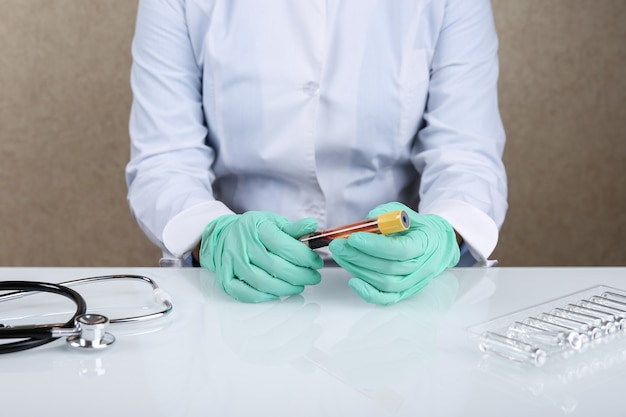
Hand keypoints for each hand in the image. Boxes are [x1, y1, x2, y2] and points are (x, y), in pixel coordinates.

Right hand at [199, 211, 322, 301]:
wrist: (222, 235)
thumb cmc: (252, 230)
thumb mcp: (273, 222)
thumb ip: (293, 228)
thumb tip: (312, 225)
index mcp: (257, 228)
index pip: (285, 246)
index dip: (305, 257)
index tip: (316, 262)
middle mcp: (243, 245)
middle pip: (276, 267)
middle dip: (300, 275)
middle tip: (313, 277)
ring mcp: (233, 263)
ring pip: (263, 282)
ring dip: (286, 288)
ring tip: (299, 286)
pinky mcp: (226, 278)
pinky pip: (246, 293)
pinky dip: (265, 296)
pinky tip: (278, 292)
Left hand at [328, 202, 459, 304]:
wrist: (436, 245)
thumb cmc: (417, 228)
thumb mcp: (404, 213)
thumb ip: (385, 215)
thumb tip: (365, 222)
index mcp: (424, 244)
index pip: (399, 250)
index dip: (375, 245)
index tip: (354, 238)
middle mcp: (422, 267)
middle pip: (388, 267)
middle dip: (358, 256)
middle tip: (338, 245)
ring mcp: (414, 282)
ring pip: (384, 283)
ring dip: (358, 269)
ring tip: (341, 255)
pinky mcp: (405, 292)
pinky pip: (386, 298)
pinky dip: (368, 292)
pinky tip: (353, 280)